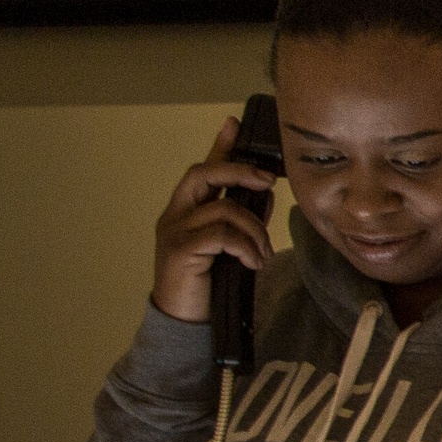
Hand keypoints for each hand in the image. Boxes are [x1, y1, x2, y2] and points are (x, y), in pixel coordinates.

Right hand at [150, 116, 278, 325]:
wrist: (185, 319)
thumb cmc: (208, 282)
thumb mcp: (230, 246)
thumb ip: (243, 220)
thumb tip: (266, 195)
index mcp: (186, 210)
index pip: (203, 170)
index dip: (219, 145)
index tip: (234, 123)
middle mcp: (175, 215)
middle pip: (203, 173)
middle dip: (239, 171)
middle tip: (267, 181)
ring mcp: (173, 231)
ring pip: (222, 208)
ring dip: (254, 229)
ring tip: (263, 253)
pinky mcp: (178, 251)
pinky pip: (220, 235)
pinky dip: (245, 246)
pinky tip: (253, 262)